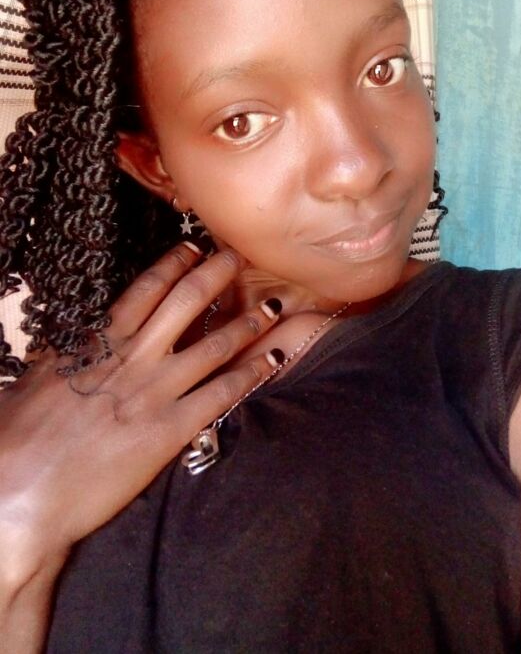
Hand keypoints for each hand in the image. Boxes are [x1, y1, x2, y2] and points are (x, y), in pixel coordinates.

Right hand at [0, 243, 281, 586]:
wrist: (20, 494)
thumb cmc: (17, 439)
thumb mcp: (34, 378)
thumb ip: (62, 352)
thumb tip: (72, 335)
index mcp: (98, 341)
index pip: (147, 288)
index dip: (175, 264)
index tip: (193, 248)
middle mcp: (134, 357)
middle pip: (188, 302)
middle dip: (218, 274)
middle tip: (238, 257)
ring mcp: (156, 391)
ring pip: (216, 344)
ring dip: (247, 322)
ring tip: (271, 308)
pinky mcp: (171, 429)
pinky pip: (223, 393)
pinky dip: (253, 372)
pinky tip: (273, 358)